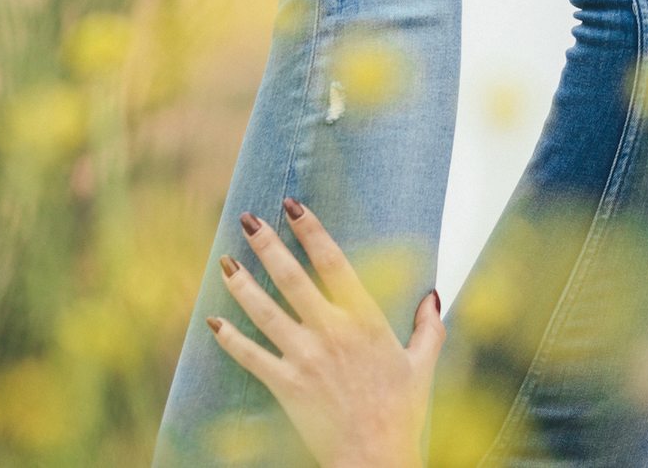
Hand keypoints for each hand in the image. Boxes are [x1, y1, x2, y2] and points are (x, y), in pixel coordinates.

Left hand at [207, 201, 443, 467]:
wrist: (374, 458)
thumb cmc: (400, 413)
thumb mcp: (421, 364)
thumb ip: (428, 326)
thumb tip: (433, 295)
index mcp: (363, 318)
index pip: (333, 261)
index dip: (311, 230)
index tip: (293, 204)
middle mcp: (330, 331)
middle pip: (291, 277)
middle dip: (266, 244)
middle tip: (248, 219)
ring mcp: (304, 358)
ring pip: (264, 311)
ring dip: (242, 284)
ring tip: (225, 261)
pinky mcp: (286, 385)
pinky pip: (252, 357)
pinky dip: (230, 339)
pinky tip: (214, 322)